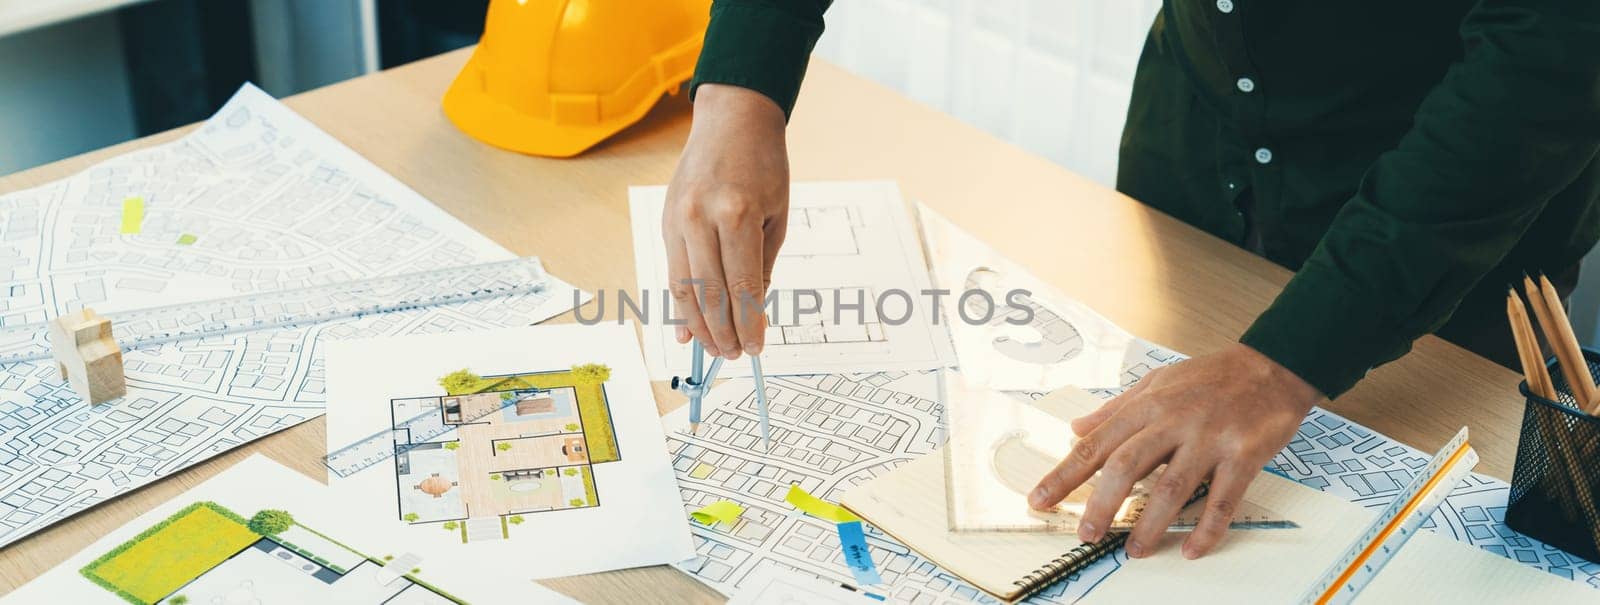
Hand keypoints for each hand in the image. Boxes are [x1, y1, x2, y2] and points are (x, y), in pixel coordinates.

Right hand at [662, 83, 789, 359]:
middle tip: (733, 356)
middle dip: (722, 331)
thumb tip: (752, 308)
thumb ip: (762, 263)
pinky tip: (685, 329)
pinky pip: (672, 271)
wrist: (732, 119)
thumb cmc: (764, 164)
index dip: (748, 322)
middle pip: (709, 292)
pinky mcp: (666, 221)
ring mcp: (678, 219)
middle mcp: (701, 217)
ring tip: (713, 349)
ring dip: (698, 325)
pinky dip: (679, 304)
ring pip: (684, 287)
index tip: (755, 347)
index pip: (742, 284)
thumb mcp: (777, 214)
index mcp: (737, 214)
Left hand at [1029, 343, 1323, 558]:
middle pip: (1127, 466)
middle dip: (1101, 504)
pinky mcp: (1244, 455)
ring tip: (1133, 551)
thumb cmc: (1210, 377)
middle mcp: (1174, 421)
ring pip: (1172, 487)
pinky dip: (1207, 529)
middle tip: (1085, 535)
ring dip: (1150, 525)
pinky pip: (1223, 499)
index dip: (1065, 473)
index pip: (1096, 444)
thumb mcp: (1155, 383)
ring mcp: (1210, 438)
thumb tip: (1075, 428)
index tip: (1040, 498)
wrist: (1272, 366)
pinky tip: (1191, 549)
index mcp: (1147, 404)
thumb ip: (1115, 409)